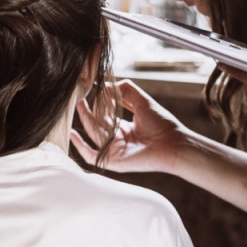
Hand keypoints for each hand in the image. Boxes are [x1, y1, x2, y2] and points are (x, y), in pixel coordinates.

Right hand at [70, 79, 190, 172]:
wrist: (173, 144)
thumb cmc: (162, 124)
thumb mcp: (143, 101)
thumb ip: (126, 89)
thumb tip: (106, 85)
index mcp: (124, 128)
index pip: (105, 115)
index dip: (99, 103)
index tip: (93, 90)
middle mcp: (117, 139)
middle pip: (96, 123)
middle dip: (87, 110)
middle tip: (78, 96)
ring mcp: (114, 150)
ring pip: (94, 133)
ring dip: (85, 119)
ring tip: (79, 104)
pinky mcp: (113, 161)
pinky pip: (91, 156)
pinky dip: (80, 147)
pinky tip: (73, 133)